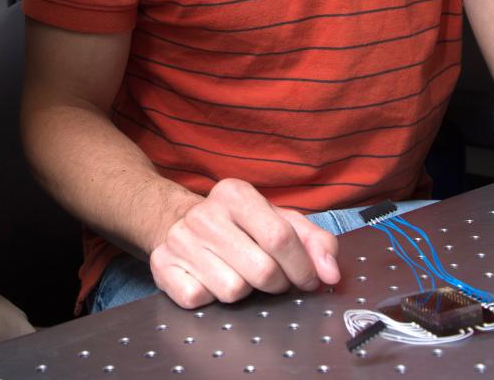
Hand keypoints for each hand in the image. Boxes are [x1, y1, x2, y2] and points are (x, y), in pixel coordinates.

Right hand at [149, 178, 339, 307]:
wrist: (174, 221)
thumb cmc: (238, 225)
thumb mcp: (279, 220)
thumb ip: (315, 242)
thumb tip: (331, 274)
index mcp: (235, 194)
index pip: (280, 237)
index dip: (302, 267)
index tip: (308, 279)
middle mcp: (204, 214)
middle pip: (262, 271)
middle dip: (277, 284)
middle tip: (273, 279)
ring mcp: (180, 241)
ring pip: (234, 291)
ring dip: (244, 291)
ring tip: (238, 273)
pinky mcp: (162, 267)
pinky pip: (201, 300)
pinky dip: (211, 298)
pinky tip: (210, 279)